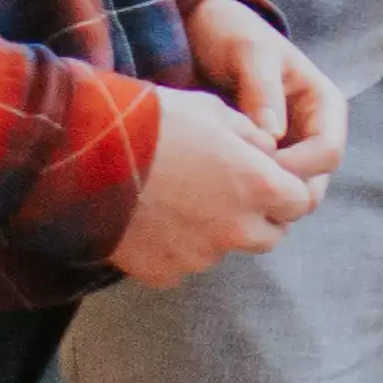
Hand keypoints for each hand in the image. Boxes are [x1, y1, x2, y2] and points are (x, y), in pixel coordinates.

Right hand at [112, 83, 322, 285]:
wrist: (83, 154)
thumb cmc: (152, 121)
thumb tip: (268, 152)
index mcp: (259, 186)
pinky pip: (181, 265)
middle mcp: (237, 229)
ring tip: (180, 202)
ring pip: (224, 250)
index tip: (266, 178)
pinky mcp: (163, 272)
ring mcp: (199, 256)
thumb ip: (252, 137)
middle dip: (257, 216)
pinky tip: (152, 221)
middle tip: (225, 192)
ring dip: (215, 233)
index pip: (299, 202)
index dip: (285, 189)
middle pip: (269, 235)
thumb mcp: (213, 110)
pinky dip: (174, 249)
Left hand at [188, 4, 345, 186]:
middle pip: (313, 183)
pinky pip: (261, 190)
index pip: (328, 152)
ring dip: (260, 199)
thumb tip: (273, 137)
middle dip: (279, 192)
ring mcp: (289, 150)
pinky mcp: (261, 161)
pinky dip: (243, 195)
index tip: (251, 167)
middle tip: (231, 188)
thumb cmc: (231, 33)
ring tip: (218, 187)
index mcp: (325, 105)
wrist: (200, 31)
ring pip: (288, 194)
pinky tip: (212, 186)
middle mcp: (313, 133)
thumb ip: (262, 91)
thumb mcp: (249, 52)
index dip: (296, 167)